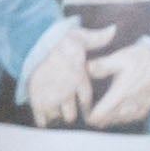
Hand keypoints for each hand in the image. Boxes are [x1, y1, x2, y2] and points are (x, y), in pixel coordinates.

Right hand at [18, 14, 94, 128]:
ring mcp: (52, 98)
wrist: (36, 43)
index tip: (82, 108)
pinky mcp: (37, 100)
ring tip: (50, 111)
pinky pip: (41, 121)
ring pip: (57, 118)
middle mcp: (67, 92)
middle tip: (62, 109)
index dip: (85, 108)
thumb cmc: (59, 40)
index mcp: (80, 80)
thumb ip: (98, 38)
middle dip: (67, 113)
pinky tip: (42, 118)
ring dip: (54, 115)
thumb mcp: (81, 36)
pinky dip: (42, 121)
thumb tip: (113, 29)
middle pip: (71, 115)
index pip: (86, 102)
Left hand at [82, 36, 149, 130]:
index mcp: (120, 95)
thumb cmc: (144, 57)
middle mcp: (130, 106)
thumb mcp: (120, 57)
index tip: (84, 106)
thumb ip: (101, 65)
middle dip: (96, 116)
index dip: (88, 114)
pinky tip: (117, 108)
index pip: (98, 117)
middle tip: (90, 105)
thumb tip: (84, 70)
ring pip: (118, 121)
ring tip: (102, 106)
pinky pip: (130, 119)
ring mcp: (140, 108)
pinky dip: (121, 117)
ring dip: (108, 117)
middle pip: (106, 121)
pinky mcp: (148, 107)